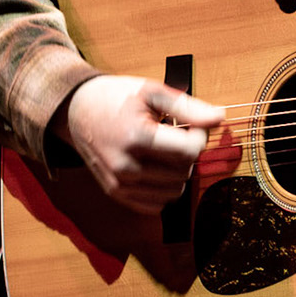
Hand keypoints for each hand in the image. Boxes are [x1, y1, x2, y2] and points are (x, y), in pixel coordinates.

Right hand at [54, 76, 228, 212]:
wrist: (76, 111)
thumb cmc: (115, 98)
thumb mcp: (152, 92)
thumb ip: (188, 108)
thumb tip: (219, 118)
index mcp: (136, 137)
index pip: (190, 150)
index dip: (200, 135)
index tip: (191, 124)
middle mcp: (126, 166)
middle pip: (185, 171)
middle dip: (188, 152)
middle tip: (175, 134)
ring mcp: (120, 184)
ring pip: (175, 191)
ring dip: (178, 172)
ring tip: (163, 150)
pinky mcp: (116, 194)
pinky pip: (157, 205)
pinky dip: (164, 188)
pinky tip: (156, 167)